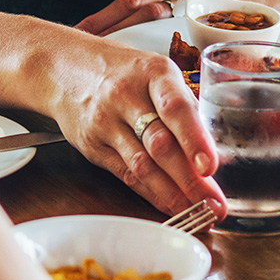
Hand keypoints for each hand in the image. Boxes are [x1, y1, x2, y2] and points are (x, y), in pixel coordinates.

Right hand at [45, 38, 224, 217]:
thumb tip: (214, 148)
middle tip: (214, 204)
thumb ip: (182, 104)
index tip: (210, 167)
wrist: (65, 68)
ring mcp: (106, 122)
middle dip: (189, 179)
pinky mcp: (92, 145)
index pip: (175, 108)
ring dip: (172, 194)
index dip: (194, 139)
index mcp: (152, 72)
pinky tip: (169, 205)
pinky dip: (151, 193)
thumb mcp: (155, 72)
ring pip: (142, 165)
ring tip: (197, 212)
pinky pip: (125, 174)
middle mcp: (127, 95)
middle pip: (159, 143)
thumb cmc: (122, 71)